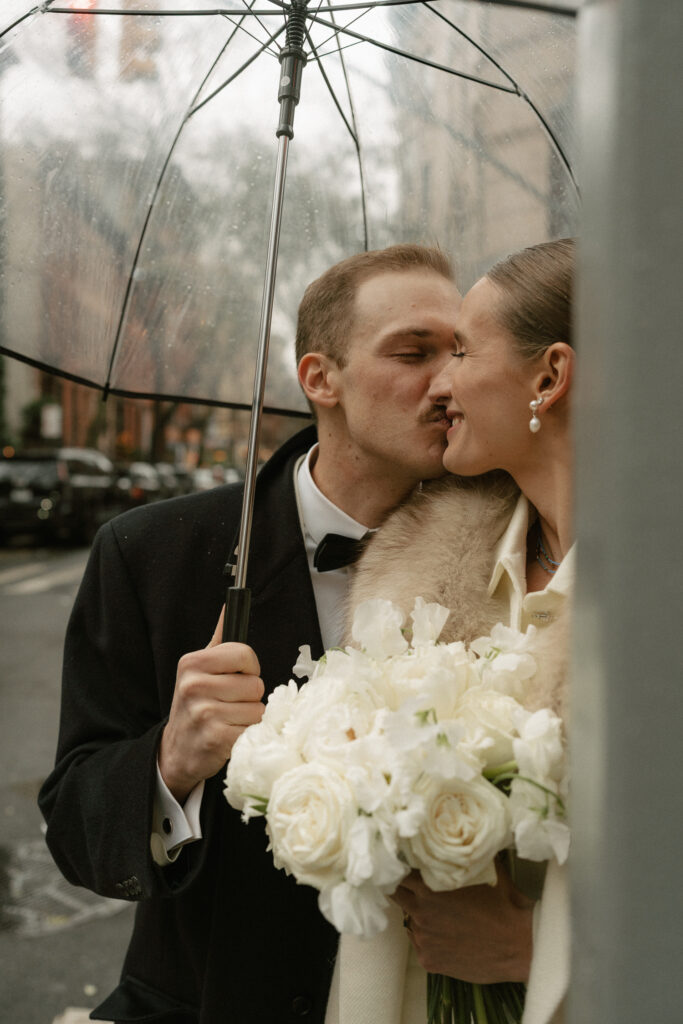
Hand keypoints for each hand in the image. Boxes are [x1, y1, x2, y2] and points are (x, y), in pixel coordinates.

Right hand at [158, 607, 264, 802]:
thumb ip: (219, 639)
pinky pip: (253, 729)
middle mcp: (194, 685)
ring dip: (249, 718)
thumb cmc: (195, 705)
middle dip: (249, 696)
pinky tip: (229, 735)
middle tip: (230, 704)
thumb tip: (230, 604)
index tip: (238, 677)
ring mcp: (204, 713)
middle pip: (255, 684)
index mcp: (192, 663)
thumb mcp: (198, 669)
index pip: (245, 653)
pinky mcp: (215, 738)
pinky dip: (247, 735)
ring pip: (258, 709)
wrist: (177, 751)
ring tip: (229, 720)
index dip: (249, 668)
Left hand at [391, 862, 533, 983]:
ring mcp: (422, 938)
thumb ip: (461, 854)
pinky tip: (447, 934)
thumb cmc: (504, 902)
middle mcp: (419, 911)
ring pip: (409, 920)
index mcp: (428, 885)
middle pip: (397, 894)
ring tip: (440, 914)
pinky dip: (428, 938)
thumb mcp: (484, 867)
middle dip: (405, 889)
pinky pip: (419, 944)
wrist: (519, 944)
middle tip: (418, 887)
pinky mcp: (428, 960)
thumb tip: (455, 834)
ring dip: (418, 914)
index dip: (400, 867)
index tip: (405, 865)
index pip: (398, 871)